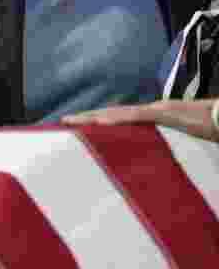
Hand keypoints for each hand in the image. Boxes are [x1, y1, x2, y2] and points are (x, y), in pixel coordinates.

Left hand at [61, 99, 218, 142]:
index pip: (119, 119)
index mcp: (153, 118)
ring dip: (94, 117)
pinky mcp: (165, 113)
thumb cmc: (208, 130)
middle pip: (112, 114)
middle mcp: (151, 111)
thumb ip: (161, 146)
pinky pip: (137, 116)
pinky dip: (118, 120)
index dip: (97, 121)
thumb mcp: (179, 140)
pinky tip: (100, 122)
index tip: (76, 126)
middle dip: (87, 118)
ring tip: (73, 121)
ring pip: (118, 113)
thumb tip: (147, 158)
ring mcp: (157, 110)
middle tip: (63, 121)